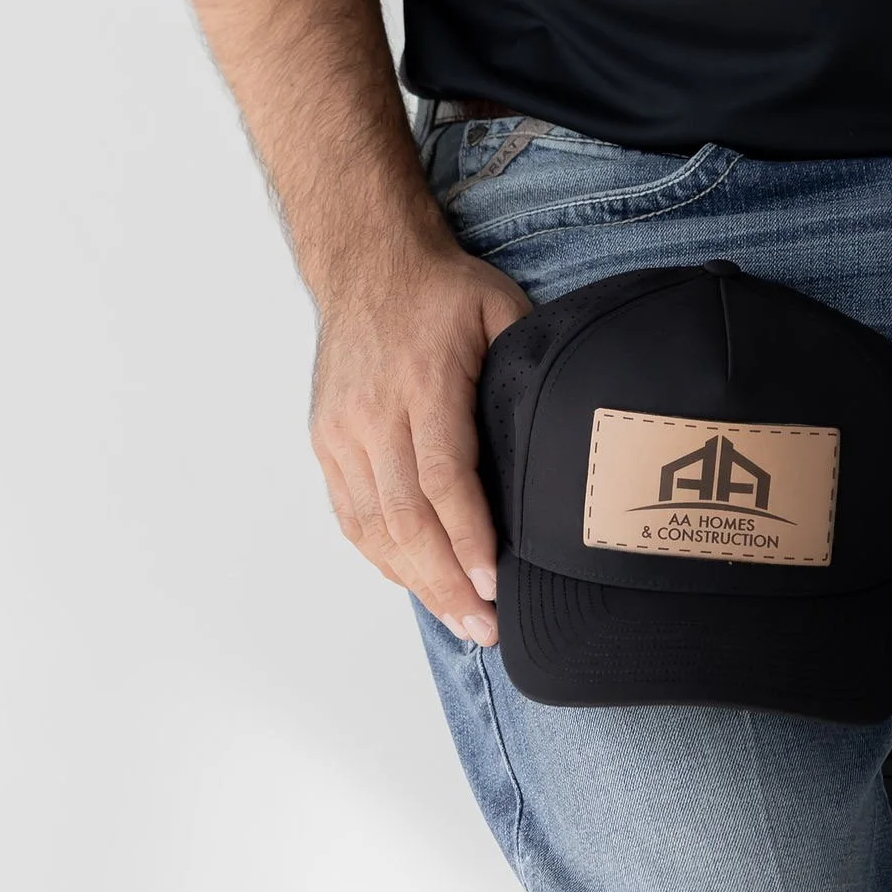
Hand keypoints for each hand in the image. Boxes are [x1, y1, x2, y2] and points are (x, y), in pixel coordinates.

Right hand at [307, 236, 529, 642]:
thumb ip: (530, 365)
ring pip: (375, 527)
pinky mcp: (326, 443)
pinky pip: (352, 516)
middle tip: (485, 627)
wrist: (366, 265)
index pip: (443, 477)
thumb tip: (564, 430)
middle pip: (407, 518)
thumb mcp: (501, 307)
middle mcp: (373, 414)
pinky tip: (416, 582)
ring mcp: (342, 432)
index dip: (468, 537)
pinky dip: (382, 557)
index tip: (493, 583)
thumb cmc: (441, 290)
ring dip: (416, 581)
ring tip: (458, 620)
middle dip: (447, 582)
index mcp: (423, 382)